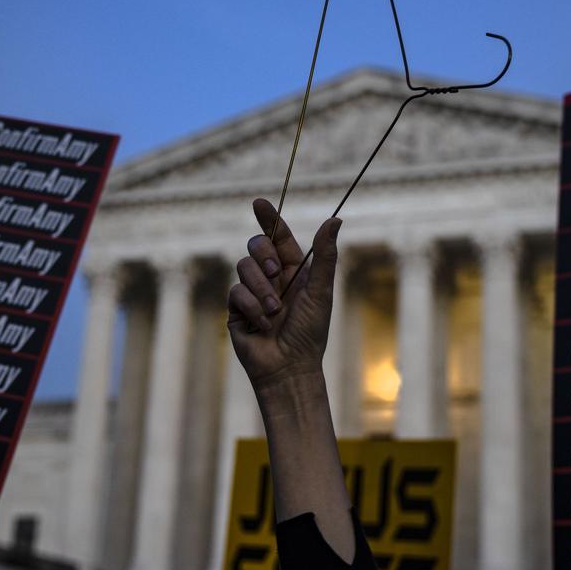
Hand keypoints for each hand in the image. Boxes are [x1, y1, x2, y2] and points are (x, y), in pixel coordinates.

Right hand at [227, 198, 341, 389]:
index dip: (268, 218)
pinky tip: (263, 325)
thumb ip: (325, 255)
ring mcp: (251, 292)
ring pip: (243, 267)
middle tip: (276, 273)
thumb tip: (335, 218)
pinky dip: (251, 307)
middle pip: (255, 245)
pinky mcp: (236, 309)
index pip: (278, 237)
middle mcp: (271, 278)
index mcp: (294, 270)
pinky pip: (235, 292)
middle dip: (264, 256)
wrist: (288, 367)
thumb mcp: (321, 291)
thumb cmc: (310, 333)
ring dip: (261, 289)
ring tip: (275, 311)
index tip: (258, 202)